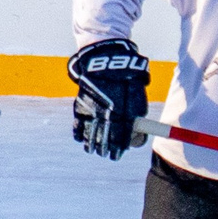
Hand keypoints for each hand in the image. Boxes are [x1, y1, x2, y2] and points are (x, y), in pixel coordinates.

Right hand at [67, 39, 149, 160]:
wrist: (107, 62)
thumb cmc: (127, 83)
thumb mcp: (139, 101)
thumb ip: (138, 121)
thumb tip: (135, 138)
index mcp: (124, 116)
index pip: (120, 141)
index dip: (117, 151)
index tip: (116, 156)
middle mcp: (107, 116)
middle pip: (104, 142)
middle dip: (104, 150)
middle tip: (105, 154)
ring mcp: (92, 112)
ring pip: (89, 136)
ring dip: (91, 145)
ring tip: (92, 149)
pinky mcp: (80, 106)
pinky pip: (78, 126)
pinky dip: (79, 134)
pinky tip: (81, 139)